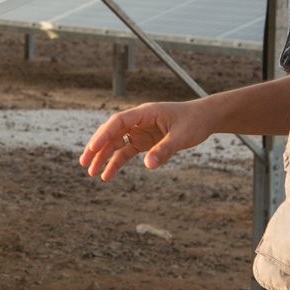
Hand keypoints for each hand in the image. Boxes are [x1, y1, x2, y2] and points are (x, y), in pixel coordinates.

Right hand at [79, 100, 214, 179]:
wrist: (205, 119)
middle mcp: (138, 121)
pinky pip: (125, 153)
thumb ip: (165, 150)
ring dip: (103, 157)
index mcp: (145, 113)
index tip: (93, 147)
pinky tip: (107, 175)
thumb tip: (148, 165)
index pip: (118, 121)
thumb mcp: (182, 136)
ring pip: (115, 144)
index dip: (104, 134)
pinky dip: (116, 163)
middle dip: (97, 148)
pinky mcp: (144, 142)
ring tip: (91, 172)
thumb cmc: (194, 122)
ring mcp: (139, 132)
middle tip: (84, 162)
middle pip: (111, 133)